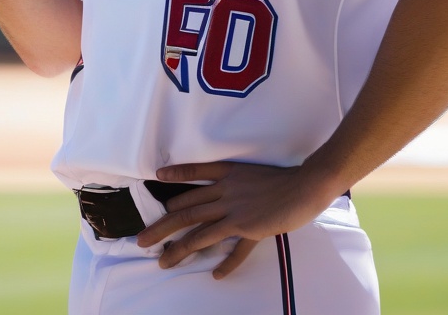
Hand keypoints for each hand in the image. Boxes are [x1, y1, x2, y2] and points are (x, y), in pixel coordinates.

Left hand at [135, 161, 337, 278]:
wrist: (305, 184)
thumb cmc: (282, 178)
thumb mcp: (251, 173)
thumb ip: (234, 183)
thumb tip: (220, 193)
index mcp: (227, 174)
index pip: (195, 173)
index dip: (176, 176)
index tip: (157, 177)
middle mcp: (227, 192)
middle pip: (187, 210)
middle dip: (162, 226)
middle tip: (142, 240)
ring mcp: (237, 211)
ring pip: (201, 233)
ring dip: (180, 250)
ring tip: (164, 262)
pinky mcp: (251, 228)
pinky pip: (235, 249)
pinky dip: (227, 262)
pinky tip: (216, 274)